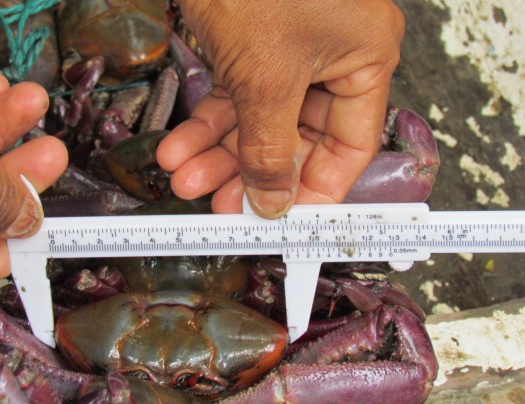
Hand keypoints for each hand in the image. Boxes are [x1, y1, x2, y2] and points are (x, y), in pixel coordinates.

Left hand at [157, 1, 403, 216]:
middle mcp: (329, 59)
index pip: (349, 147)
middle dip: (250, 173)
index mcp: (362, 60)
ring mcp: (286, 54)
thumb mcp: (268, 76)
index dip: (316, 190)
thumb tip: (274, 202)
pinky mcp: (249, 47)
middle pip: (295, 140)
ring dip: (218, 154)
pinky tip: (177, 148)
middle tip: (221, 206)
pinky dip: (204, 125)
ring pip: (256, 123)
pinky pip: (232, 98)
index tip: (284, 219)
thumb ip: (271, 146)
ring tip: (183, 180)